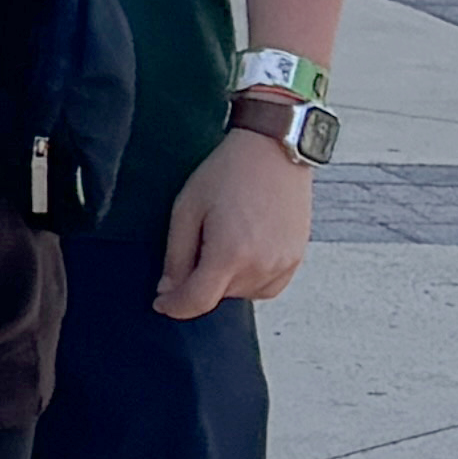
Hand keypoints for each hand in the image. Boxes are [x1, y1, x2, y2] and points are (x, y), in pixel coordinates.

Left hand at [159, 125, 316, 315]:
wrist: (273, 151)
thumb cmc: (228, 173)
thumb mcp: (186, 209)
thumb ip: (177, 255)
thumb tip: (169, 289)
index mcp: (230, 254)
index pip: (198, 301)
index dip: (174, 307)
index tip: (161, 303)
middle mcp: (261, 266)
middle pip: (219, 298)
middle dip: (198, 284)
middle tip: (195, 246)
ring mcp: (283, 265)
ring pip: (242, 294)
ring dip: (224, 282)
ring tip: (221, 241)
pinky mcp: (296, 259)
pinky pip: (266, 287)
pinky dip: (249, 280)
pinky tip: (241, 251)